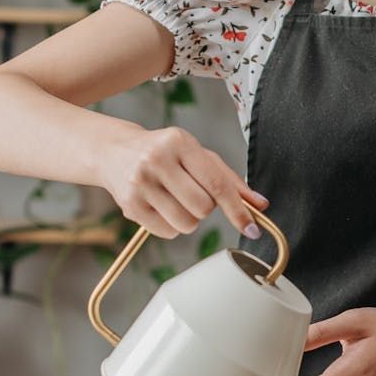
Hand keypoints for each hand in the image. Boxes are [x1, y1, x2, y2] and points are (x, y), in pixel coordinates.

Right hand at [98, 126, 268, 238]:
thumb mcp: (198, 156)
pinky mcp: (129, 205)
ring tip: (176, 199)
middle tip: (193, 193)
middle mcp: (157, 160)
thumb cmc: (167, 153)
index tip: (252, 229)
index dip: (237, 210)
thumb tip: (260, 205)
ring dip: (190, 219)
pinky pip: (167, 232)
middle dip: (205, 208)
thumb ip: (230, 180)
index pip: (216, 183)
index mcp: (180, 143)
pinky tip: (161, 206)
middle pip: (203, 208)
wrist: (115, 151)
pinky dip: (172, 226)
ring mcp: (140, 183)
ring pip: (186, 224)